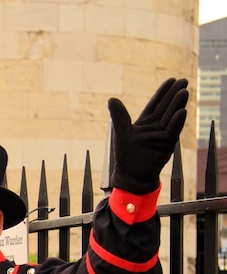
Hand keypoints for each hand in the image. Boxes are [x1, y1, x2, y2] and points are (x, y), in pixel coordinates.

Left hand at [108, 77, 187, 193]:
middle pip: (167, 106)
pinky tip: (182, 111)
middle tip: (183, 81)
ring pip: (171, 116)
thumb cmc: (126, 155)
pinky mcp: (166, 144)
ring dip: (177, 104)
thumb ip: (119, 115)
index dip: (163, 92)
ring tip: (183, 92)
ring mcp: (163, 134)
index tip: (171, 79)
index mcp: (145, 122)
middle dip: (174, 93)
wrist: (131, 174)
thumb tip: (111, 99)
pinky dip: (177, 122)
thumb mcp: (121, 131)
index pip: (156, 103)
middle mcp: (156, 126)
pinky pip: (173, 131)